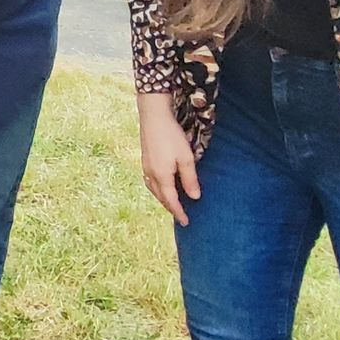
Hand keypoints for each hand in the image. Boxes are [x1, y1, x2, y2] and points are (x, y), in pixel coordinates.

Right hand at [138, 102, 200, 225]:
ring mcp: (145, 167)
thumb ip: (190, 179)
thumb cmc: (171, 136)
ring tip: (173, 203)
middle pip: (161, 197)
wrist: (153, 117)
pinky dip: (158, 189)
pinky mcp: (144, 160)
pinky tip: (162, 186)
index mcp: (162, 176)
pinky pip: (150, 182)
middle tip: (181, 215)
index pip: (171, 201)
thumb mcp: (186, 158)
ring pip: (154, 190)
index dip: (179, 212)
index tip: (186, 222)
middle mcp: (151, 175)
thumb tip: (194, 197)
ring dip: (163, 199)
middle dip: (170, 208)